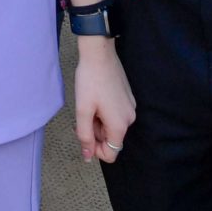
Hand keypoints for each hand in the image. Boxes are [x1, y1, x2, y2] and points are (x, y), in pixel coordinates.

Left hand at [73, 41, 135, 163]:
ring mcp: (130, 108)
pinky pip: (115, 115)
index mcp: (119, 125)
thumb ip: (85, 136)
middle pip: (111, 139)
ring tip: (88, 106)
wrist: (99, 54)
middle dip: (95, 133)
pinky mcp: (128, 98)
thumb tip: (87, 156)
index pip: (111, 154)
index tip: (83, 136)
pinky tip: (95, 100)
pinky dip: (103, 113)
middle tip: (81, 117)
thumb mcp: (83, 111)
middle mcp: (129, 119)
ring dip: (98, 122)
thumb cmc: (90, 81)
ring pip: (112, 127)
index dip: (95, 151)